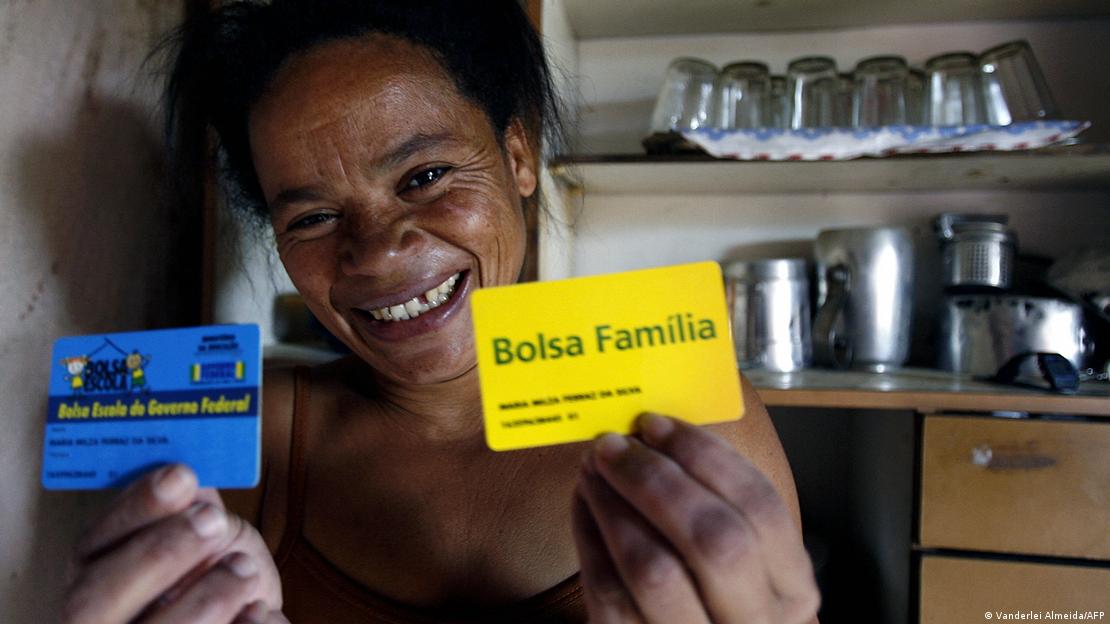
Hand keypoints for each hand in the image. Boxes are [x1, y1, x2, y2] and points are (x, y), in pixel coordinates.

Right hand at [62, 464, 286, 623]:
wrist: (244, 621)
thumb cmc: (216, 577)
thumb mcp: (205, 534)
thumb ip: (190, 507)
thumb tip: (188, 470)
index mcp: (94, 577)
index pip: (91, 545)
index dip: (135, 509)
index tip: (181, 476)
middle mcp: (96, 621)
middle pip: (95, 600)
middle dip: (160, 552)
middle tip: (214, 521)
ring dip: (209, 596)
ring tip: (244, 570)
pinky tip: (258, 611)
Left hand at [572, 414, 819, 623]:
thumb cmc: (708, 592)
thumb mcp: (742, 560)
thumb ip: (716, 502)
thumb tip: (656, 434)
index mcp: (790, 589)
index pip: (762, 507)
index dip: (706, 456)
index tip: (657, 424)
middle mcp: (753, 621)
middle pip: (714, 539)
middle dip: (656, 479)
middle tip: (615, 444)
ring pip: (653, 568)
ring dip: (614, 503)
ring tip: (593, 468)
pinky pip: (608, 589)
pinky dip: (590, 534)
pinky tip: (585, 502)